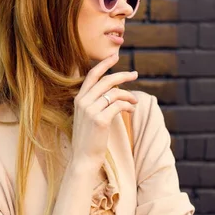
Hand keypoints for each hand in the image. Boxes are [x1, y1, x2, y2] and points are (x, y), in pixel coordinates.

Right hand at [71, 54, 137, 170]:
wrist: (83, 158)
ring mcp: (91, 111)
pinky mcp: (100, 120)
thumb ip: (95, 102)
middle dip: (123, 75)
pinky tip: (132, 111)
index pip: (92, 75)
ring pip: (115, 93)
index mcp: (78, 99)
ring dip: (129, 95)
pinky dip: (128, 106)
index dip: (104, 64)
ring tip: (135, 102)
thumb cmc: (88, 138)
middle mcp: (83, 102)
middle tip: (135, 74)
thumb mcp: (87, 116)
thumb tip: (114, 91)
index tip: (115, 56)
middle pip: (106, 81)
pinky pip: (119, 106)